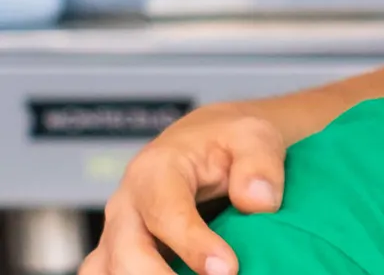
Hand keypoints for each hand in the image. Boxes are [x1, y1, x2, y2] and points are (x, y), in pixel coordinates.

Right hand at [79, 103, 287, 274]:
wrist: (206, 141)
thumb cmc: (228, 140)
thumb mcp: (253, 136)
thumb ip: (259, 165)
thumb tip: (258, 203)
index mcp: (156, 170)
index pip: (166, 214)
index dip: (194, 245)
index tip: (227, 269)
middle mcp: (126, 204)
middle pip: (127, 253)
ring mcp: (117, 232)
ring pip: (109, 271)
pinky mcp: (119, 252)